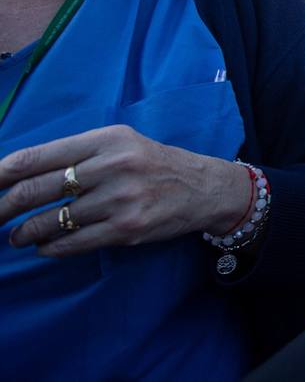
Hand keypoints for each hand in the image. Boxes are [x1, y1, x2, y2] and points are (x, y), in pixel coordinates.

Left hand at [0, 125, 247, 255]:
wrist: (203, 187)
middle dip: (3, 207)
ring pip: (53, 220)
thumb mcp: (120, 143)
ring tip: (16, 236)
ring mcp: (120, 199)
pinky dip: (51, 247)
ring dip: (25, 232)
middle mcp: (112, 166)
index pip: (39, 157)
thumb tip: (19, 171)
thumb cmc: (152, 163)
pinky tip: (45, 246)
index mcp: (106, 139)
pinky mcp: (127, 227)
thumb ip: (77, 152)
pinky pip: (74, 242)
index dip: (3, 174)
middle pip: (38, 190)